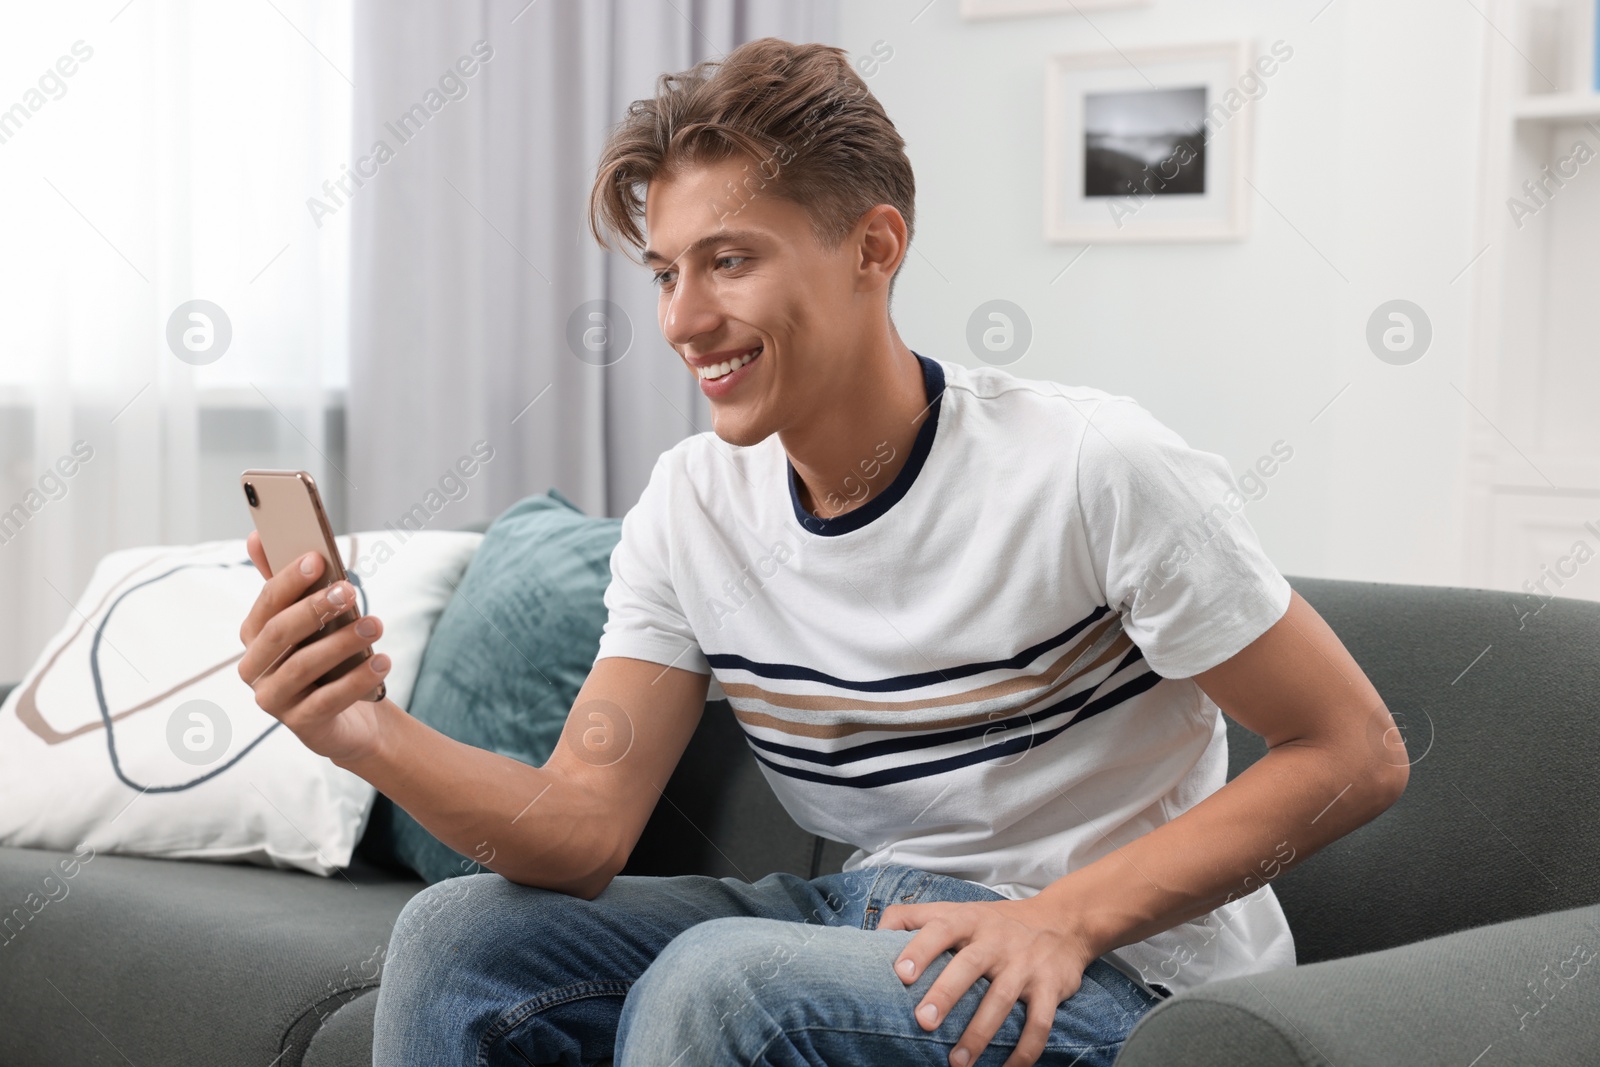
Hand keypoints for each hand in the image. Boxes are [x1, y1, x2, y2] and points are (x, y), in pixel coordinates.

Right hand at [237, 529, 391, 763]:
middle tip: (349, 590)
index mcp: (254, 637)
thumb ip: (290, 584)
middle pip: (279, 633)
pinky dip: (357, 680)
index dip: (289, 580)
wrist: (352, 718)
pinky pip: (327, 700)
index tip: (318, 559)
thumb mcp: (313, 621)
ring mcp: (274, 700)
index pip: (266, 604)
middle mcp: (255, 669)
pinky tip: (383, 661)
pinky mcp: (301, 726)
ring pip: (302, 667)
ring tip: (375, 625)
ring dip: (341, 642)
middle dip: (314, 609)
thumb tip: (257, 535)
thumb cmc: (329, 659)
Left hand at [880, 895, 1098, 1066]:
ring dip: (979, 1034)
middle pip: (969, 965)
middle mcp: (996, 940)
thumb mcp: (956, 909)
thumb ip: (913, 917)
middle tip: (924, 1022)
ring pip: (1001, 1000)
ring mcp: (1024, 964)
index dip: (920, 949)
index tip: (901, 974)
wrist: (1063, 920)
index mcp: (968, 921)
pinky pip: (1040, 1023)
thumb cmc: (994, 922)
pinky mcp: (1050, 987)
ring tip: (956, 1063)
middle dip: (946, 993)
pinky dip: (1025, 1051)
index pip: (940, 929)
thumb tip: (873, 935)